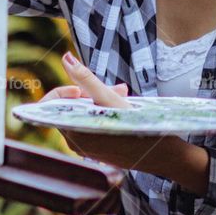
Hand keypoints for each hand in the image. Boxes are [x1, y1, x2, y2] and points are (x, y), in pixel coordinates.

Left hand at [39, 53, 209, 192]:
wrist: (163, 156)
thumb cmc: (138, 127)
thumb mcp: (111, 99)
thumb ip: (86, 79)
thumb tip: (65, 58)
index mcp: (72, 131)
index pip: (52, 105)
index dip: (67, 89)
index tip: (84, 87)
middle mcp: (75, 142)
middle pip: (71, 108)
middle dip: (91, 93)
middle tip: (118, 88)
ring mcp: (86, 147)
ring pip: (84, 115)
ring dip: (101, 102)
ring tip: (125, 96)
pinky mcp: (97, 150)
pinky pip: (93, 125)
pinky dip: (105, 114)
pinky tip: (124, 110)